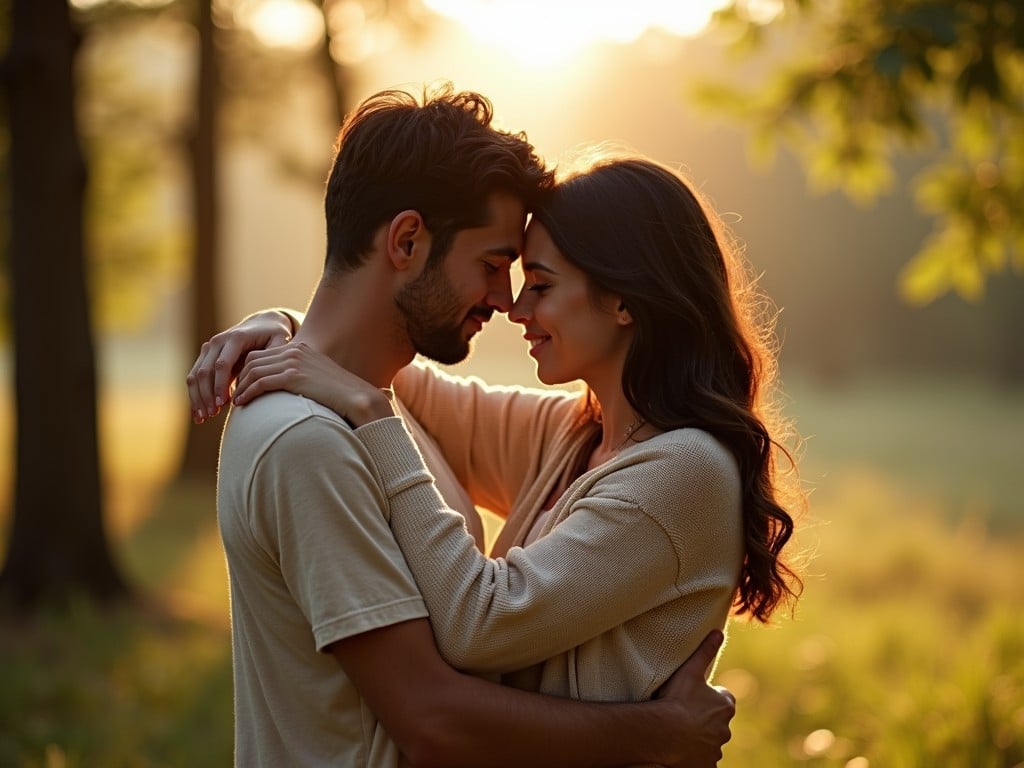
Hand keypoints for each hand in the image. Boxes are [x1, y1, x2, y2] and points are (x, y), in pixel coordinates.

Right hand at [185, 310, 293, 422]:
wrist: (262, 324)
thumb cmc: (274, 336)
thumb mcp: (279, 342)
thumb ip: (273, 357)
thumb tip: (267, 377)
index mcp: (236, 338)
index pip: (222, 364)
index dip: (220, 385)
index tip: (223, 404)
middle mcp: (218, 341)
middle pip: (205, 371)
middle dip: (206, 395)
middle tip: (211, 415)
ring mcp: (209, 347)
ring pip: (195, 374)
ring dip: (198, 397)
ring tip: (203, 418)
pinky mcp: (205, 355)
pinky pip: (194, 376)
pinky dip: (195, 395)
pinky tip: (198, 412)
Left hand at [233, 342, 396, 425]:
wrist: (357, 397)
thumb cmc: (339, 394)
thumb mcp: (316, 377)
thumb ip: (299, 376)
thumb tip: (284, 388)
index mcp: (300, 348)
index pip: (262, 355)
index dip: (246, 371)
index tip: (240, 386)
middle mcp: (295, 350)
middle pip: (253, 360)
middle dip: (238, 378)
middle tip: (232, 394)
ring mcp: (294, 362)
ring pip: (253, 371)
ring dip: (240, 386)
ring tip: (235, 402)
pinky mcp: (293, 376)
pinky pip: (261, 382)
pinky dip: (247, 392)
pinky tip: (242, 403)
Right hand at [656, 630, 735, 767]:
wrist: (665, 732)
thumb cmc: (677, 699)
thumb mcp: (691, 671)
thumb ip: (706, 651)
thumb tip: (718, 631)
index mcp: (725, 705)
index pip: (724, 699)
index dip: (710, 697)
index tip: (695, 696)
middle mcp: (725, 729)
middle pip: (717, 721)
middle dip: (705, 718)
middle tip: (684, 713)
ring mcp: (716, 749)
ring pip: (710, 741)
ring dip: (699, 737)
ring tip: (679, 730)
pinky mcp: (707, 765)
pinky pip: (703, 760)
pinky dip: (696, 756)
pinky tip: (682, 749)